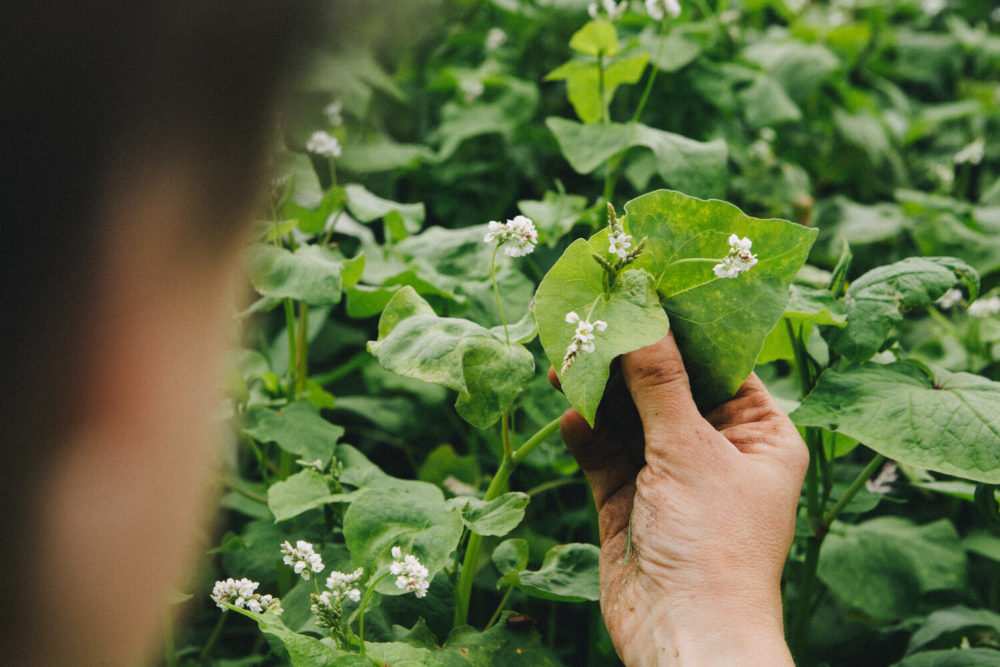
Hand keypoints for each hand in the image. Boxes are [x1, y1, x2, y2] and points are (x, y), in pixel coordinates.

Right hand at [551, 332, 807, 665]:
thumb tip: (641, 317)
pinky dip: (586, 434)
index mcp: (758, 435)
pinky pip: (604, 455)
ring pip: (629, 420)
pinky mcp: (630, 502)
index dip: (682, 331)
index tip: (644, 292)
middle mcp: (715, 451)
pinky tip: (568, 414)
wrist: (684, 637)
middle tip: (590, 323)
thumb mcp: (689, 451)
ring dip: (599, 394)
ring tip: (566, 360)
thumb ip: (659, 383)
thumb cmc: (714, 544)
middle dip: (628, 361)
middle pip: (667, 388)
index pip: (719, 366)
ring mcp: (670, 477)